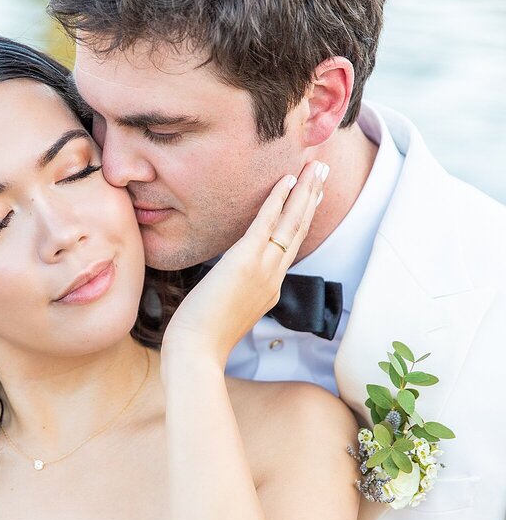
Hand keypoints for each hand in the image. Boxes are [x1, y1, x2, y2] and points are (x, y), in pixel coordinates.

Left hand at [161, 161, 327, 368]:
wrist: (196, 352)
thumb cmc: (201, 337)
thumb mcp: (227, 310)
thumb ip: (236, 290)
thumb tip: (228, 279)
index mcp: (270, 288)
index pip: (292, 245)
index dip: (303, 217)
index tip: (312, 195)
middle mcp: (273, 277)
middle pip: (300, 230)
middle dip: (312, 197)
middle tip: (323, 169)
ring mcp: (263, 270)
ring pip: (291, 223)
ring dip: (304, 191)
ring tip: (316, 166)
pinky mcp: (245, 263)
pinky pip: (266, 224)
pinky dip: (277, 200)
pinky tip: (286, 180)